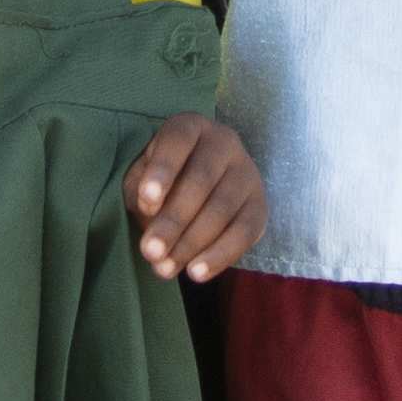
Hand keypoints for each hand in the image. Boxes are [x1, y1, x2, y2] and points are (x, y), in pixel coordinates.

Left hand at [123, 110, 264, 280]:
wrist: (201, 190)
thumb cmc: (162, 182)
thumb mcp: (142, 177)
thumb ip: (141, 191)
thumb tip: (152, 213)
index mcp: (190, 127)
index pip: (178, 140)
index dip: (162, 170)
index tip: (145, 201)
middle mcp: (224, 142)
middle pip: (201, 179)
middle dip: (173, 219)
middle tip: (150, 251)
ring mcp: (247, 173)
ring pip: (222, 208)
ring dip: (191, 243)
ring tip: (164, 269)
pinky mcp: (260, 205)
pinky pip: (244, 232)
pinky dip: (220, 255)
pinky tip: (196, 273)